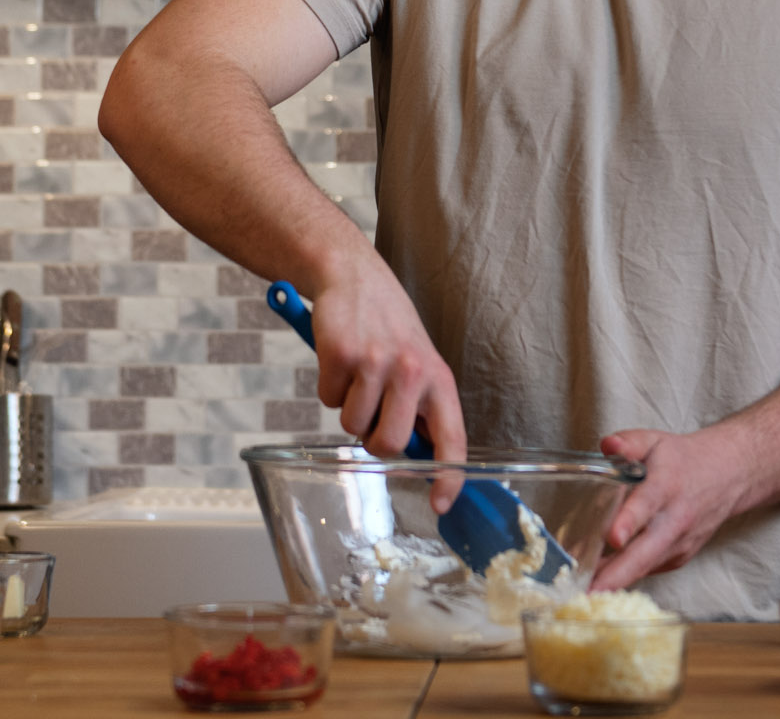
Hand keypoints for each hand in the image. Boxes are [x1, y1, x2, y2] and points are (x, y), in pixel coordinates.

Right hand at [307, 261, 466, 508]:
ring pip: (351, 425)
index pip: (451, 438)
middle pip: (387, 444)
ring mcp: (375, 363)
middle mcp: (412, 372)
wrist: (354, 275)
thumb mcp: (419, 363)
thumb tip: (416, 459)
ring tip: (358, 374)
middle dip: (372, 439)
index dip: (448, 476)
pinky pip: (327, 399)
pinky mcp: (341, 355)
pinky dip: (328, 385)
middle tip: (371, 410)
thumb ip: (420, 408)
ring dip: (348, 407)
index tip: (441, 503)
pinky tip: (340, 359)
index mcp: (438, 379)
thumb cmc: (389, 326)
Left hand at [591, 427, 743, 591]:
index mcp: (666, 486)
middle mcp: (675, 520)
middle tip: (586, 592)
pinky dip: (623, 577)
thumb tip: (608, 445)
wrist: (727, 477)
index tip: (612, 537)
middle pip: (645, 553)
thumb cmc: (683, 460)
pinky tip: (599, 581)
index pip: (646, 505)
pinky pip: (647, 569)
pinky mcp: (678, 558)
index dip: (629, 522)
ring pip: (643, 567)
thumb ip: (629, 442)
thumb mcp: (655, 441)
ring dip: (613, 582)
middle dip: (616, 575)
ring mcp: (679, 544)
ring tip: (580, 592)